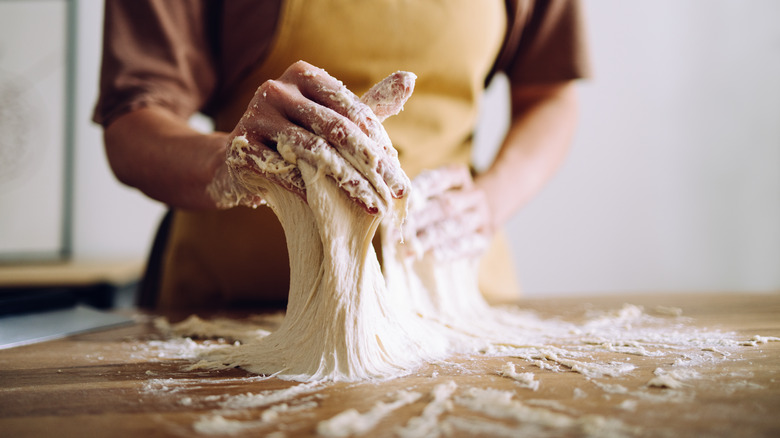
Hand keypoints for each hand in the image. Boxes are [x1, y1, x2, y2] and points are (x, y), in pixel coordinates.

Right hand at [214, 61, 413, 214]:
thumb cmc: (296, 139)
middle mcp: (276, 89)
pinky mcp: (240, 146)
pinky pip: (284, 172)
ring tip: (372, 205)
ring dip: (348, 182)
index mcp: (303, 75)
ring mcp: (254, 115)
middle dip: (371, 164)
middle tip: (395, 191)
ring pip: (313, 151)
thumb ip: (369, 105)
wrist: (237, 161)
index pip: (352, 109)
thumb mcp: (332, 120)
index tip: (399, 174)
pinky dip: (310, 193)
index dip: (379, 143)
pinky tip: (334, 212)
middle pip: (335, 129)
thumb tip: (410, 80)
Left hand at [403, 165, 492, 259]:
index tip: (399, 203)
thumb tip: (391, 208)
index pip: (439, 179)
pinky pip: (468, 244)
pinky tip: (432, 256)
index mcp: (460, 176)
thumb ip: (418, 196)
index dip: (419, 190)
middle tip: (394, 234)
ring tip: (407, 250)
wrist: (484, 213)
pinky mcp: (485, 238)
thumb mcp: (437, 190)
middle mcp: (475, 194)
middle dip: (417, 221)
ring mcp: (483, 216)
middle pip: (445, 206)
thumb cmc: (447, 202)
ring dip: (428, 239)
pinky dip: (449, 251)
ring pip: (454, 226)